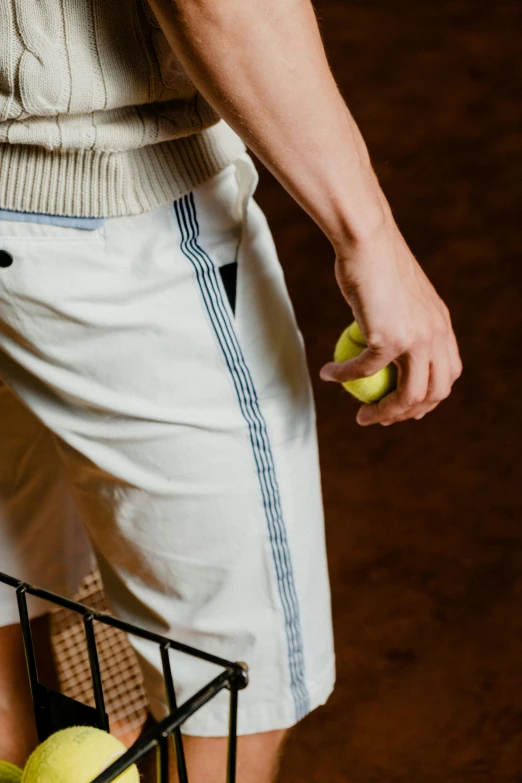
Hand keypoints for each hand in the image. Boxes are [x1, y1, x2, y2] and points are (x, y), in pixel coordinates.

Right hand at [319, 218, 461, 425]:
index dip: (429, 397)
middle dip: (409, 414)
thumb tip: (389, 347)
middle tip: (381, 416)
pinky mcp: (388, 338)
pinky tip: (328, 374)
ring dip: (383, 412)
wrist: (367, 240)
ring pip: (408, 395)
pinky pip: (364, 371)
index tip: (403, 405)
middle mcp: (436, 335)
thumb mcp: (400, 296)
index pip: (448, 374)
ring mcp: (415, 338)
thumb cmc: (376, 262)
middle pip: (434, 392)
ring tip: (362, 415)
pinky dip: (344, 377)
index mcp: (442, 325)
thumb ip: (404, 322)